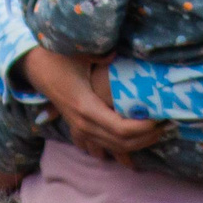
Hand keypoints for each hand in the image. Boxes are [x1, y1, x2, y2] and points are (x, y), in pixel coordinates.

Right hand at [19, 47, 169, 163]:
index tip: (162, 118)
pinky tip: (132, 149)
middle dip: (147, 137)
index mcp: (86, 108)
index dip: (144, 128)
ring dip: (137, 144)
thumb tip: (116, 54)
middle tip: (167, 125)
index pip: (121, 128)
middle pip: (121, 142)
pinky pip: (102, 146)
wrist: (34, 68)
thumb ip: (99, 55)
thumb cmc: (58, 57)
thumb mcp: (79, 54)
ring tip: (157, 133)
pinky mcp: (80, 128)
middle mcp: (83, 124)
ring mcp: (80, 129)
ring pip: (113, 147)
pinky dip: (119, 148)